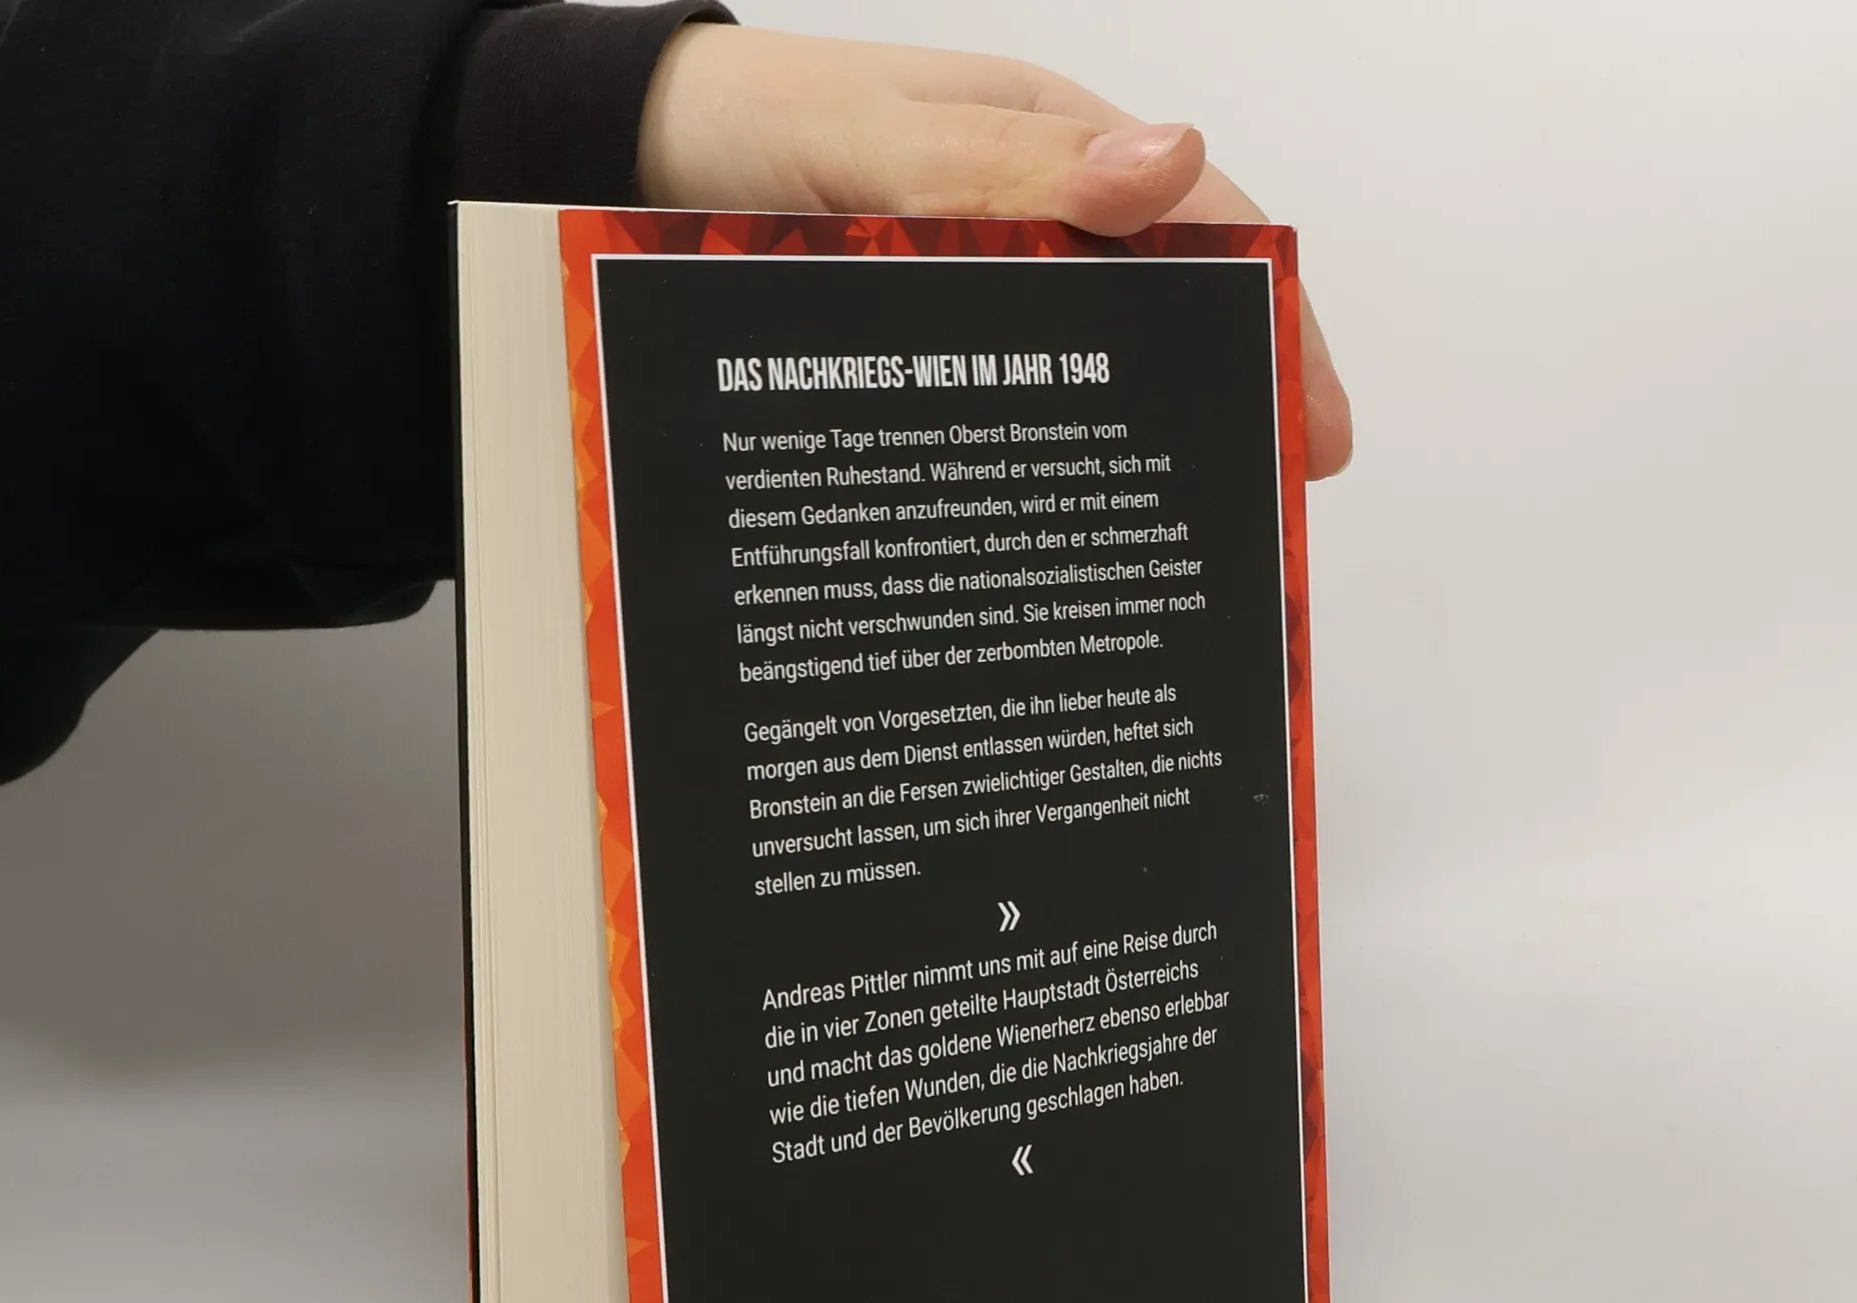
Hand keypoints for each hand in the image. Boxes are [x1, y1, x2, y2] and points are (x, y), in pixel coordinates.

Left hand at [639, 26, 1351, 478]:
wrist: (634, 149)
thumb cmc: (754, 122)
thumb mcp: (876, 137)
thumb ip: (1001, 164)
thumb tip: (1168, 168)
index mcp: (1053, 145)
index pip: (1205, 228)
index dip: (1276, 323)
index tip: (1313, 427)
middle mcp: (1032, 214)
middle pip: (1163, 307)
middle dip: (1227, 396)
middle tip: (1265, 506)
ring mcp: (980, 279)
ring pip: (1089, 360)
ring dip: (1139, 434)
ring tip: (1177, 534)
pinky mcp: (922, 335)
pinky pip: (1006, 390)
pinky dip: (1044, 445)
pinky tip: (1053, 512)